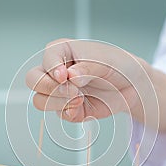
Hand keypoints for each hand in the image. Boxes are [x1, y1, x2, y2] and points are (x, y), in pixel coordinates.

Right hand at [25, 39, 165, 132]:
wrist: (133, 86)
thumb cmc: (119, 65)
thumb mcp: (106, 61)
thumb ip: (86, 68)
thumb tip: (69, 76)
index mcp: (62, 51)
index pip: (47, 58)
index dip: (53, 69)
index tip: (66, 76)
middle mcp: (56, 71)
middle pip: (32, 80)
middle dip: (48, 88)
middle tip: (72, 90)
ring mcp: (60, 91)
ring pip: (39, 100)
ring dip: (59, 102)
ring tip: (80, 98)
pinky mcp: (67, 108)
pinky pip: (58, 114)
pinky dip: (69, 112)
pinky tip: (84, 106)